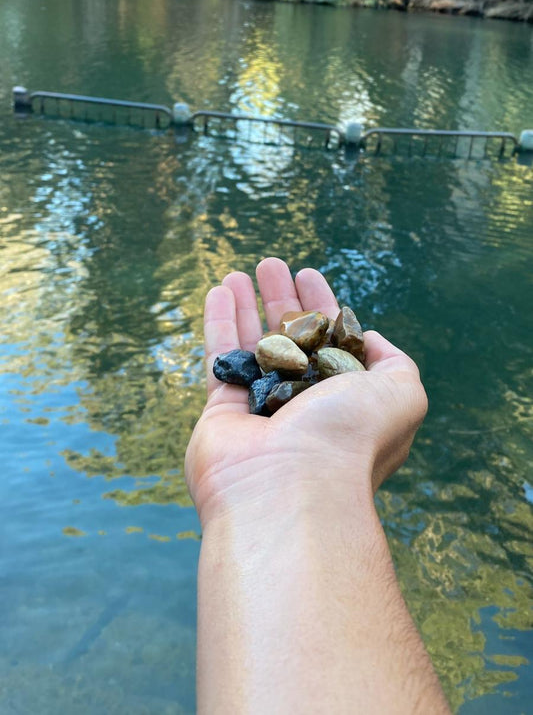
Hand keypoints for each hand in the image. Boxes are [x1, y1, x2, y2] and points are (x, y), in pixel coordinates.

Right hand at [185, 257, 426, 527]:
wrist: (289, 487)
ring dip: (246, 304)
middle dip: (282, 299)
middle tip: (272, 264)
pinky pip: (220, 359)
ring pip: (252, 345)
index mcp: (346, 400)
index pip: (333, 343)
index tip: (309, 274)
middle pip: (291, 339)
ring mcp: (261, 408)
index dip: (323, 305)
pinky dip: (219, 323)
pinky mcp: (222, 412)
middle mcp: (304, 404)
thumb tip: (369, 339)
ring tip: (239, 270)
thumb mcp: (402, 393)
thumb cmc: (349, 437)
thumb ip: (395, 363)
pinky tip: (219, 290)